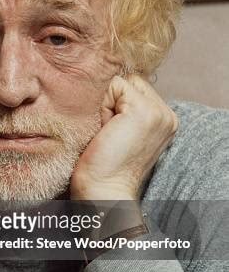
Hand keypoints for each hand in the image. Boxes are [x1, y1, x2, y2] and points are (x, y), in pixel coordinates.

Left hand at [70, 74, 177, 200]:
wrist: (103, 191)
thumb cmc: (103, 166)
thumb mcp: (122, 131)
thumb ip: (126, 108)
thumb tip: (108, 80)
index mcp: (165, 120)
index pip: (136, 88)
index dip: (117, 105)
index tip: (114, 135)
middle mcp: (167, 114)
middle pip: (130, 82)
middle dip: (114, 102)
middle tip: (110, 134)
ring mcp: (158, 112)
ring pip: (122, 82)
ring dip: (108, 104)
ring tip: (109, 132)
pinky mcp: (143, 110)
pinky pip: (114, 85)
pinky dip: (103, 106)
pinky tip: (106, 130)